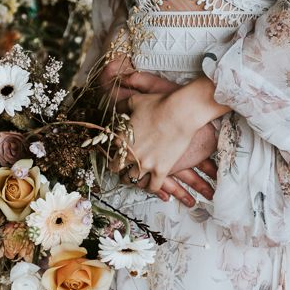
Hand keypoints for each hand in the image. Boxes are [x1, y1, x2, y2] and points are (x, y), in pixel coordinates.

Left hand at [102, 65, 217, 203]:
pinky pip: (153, 187)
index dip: (111, 152)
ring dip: (130, 179)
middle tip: (121, 168)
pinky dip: (150, 188)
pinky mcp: (161, 170)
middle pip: (116, 169)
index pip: (108, 151)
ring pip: (131, 180)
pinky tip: (150, 185)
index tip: (115, 153)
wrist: (181, 112)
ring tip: (133, 178)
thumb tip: (116, 108)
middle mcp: (130, 154)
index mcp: (120, 139)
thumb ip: (122, 107)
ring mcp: (145, 164)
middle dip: (118, 168)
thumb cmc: (159, 104)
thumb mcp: (135, 101)